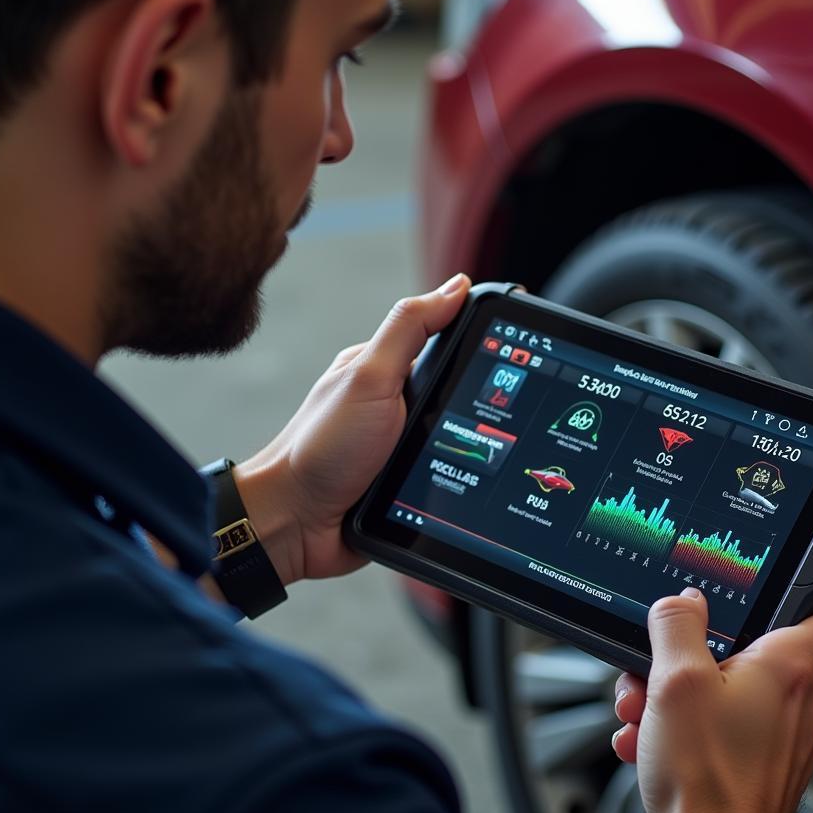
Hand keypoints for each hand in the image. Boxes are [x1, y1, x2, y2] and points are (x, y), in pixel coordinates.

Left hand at [233, 274, 470, 583]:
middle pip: (464, 394)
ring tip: (476, 460)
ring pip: (463, 440)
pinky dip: (461, 484)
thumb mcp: (368, 377)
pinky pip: (453, 478)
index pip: (450, 340)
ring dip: (471, 452)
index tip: (518, 344)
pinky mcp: (411, 484)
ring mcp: (405, 446)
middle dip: (479, 408)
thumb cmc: (319, 449)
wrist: (295, 525)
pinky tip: (468, 490)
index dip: (484, 339)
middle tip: (478, 420)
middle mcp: (397, 405)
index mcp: (388, 369)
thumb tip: (456, 287)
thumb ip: (409, 328)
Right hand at [612, 590, 812, 812]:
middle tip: (659, 672)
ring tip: (643, 716)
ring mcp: (788, 742)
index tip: (787, 587)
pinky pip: (729, 733)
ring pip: (735, 697)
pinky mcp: (768, 773)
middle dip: (695, 660)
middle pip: (756, 655)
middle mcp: (800, 705)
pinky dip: (690, 733)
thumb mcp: (674, 680)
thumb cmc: (705, 778)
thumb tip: (682, 602)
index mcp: (788, 669)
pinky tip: (650, 745)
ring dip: (682, 700)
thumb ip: (677, 625)